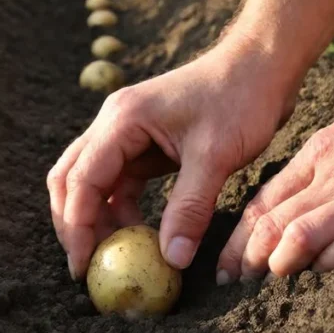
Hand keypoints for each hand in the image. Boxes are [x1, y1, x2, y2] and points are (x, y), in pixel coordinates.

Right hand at [48, 41, 298, 279]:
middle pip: (71, 179)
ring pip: (92, 182)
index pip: (81, 181)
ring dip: (98, 219)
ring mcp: (127, 133)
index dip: (77, 227)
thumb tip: (172, 259)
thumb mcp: (215, 156)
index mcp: (121, 121)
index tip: (83, 267)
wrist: (262, 65)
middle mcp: (114, 124)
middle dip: (75, 224)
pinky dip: (122, 210)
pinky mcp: (145, 143)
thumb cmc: (240, 99)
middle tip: (89, 267)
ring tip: (116, 256)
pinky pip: (121, 182)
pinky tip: (140, 234)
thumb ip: (190, 208)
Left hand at [216, 74, 333, 280]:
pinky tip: (320, 271)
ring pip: (308, 230)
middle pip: (277, 220)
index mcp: (321, 153)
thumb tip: (288, 192)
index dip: (239, 235)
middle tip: (231, 282)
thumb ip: (319, 160)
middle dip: (248, 255)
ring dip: (282, 258)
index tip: (223, 262)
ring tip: (266, 279)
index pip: (266, 200)